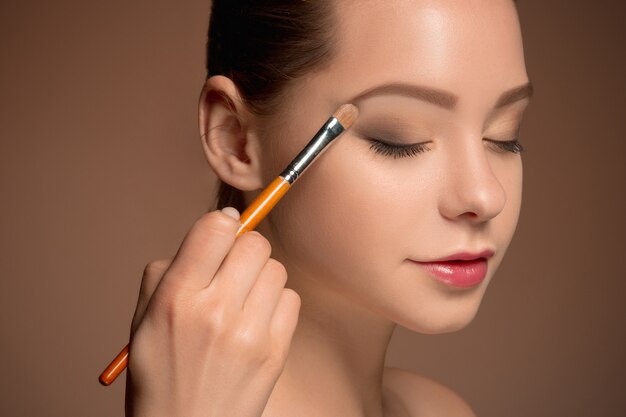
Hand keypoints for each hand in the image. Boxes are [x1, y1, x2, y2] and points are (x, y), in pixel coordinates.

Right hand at [125, 208, 299, 416]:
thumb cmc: (160, 375)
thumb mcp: (143, 320)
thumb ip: (169, 270)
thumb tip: (213, 229)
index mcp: (176, 299)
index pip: (214, 228)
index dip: (221, 224)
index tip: (221, 232)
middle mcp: (215, 312)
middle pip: (254, 243)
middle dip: (243, 249)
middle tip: (232, 269)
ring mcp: (249, 334)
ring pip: (276, 269)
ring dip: (261, 276)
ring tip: (243, 300)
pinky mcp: (275, 352)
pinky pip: (291, 299)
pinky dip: (277, 303)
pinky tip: (257, 320)